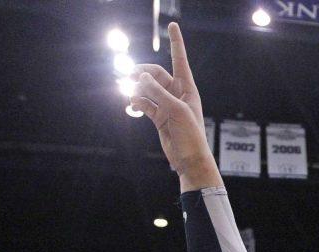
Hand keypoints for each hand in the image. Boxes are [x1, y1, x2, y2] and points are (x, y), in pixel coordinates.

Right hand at [131, 23, 213, 179]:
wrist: (189, 160)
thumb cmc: (190, 135)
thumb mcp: (175, 111)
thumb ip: (158, 92)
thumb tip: (140, 76)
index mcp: (187, 88)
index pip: (179, 59)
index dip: (176, 42)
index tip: (172, 25)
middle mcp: (177, 94)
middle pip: (156, 74)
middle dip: (142, 72)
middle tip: (128, 74)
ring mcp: (166, 104)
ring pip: (147, 88)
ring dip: (137, 89)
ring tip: (130, 95)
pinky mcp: (158, 116)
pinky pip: (143, 103)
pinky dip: (136, 102)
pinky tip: (131, 105)